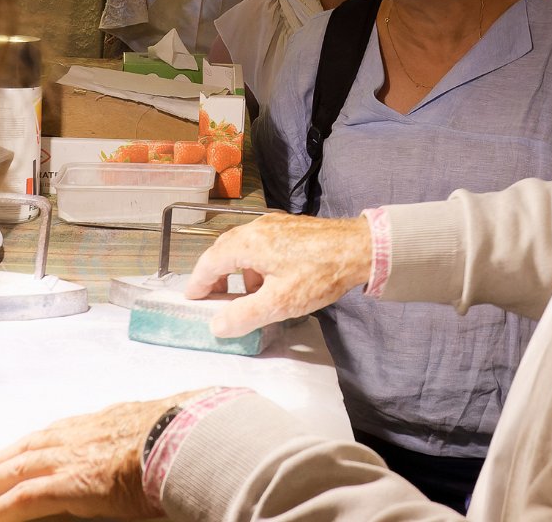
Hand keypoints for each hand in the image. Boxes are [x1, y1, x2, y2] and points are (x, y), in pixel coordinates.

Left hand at [0, 390, 210, 520]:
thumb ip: (165, 427)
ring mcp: (76, 455)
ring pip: (19, 466)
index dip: (40, 443)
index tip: (25, 451)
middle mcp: (88, 431)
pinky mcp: (71, 483)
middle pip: (33, 444)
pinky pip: (24, 497)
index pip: (65, 431)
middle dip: (3, 460)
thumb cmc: (196, 431)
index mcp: (114, 418)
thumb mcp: (176, 422)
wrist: (195, 439)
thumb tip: (185, 423)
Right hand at [186, 213, 372, 336]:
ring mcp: (275, 225)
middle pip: (224, 250)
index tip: (192, 300)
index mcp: (248, 242)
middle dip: (216, 276)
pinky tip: (271, 283)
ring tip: (246, 297)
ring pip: (244, 247)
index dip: (198, 282)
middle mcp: (257, 227)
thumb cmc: (318, 274)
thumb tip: (216, 326)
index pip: (210, 261)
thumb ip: (244, 316)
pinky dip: (256, 264)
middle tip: (214, 300)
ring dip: (238, 272)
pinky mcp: (291, 228)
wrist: (360, 249)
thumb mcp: (279, 302)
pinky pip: (262, 245)